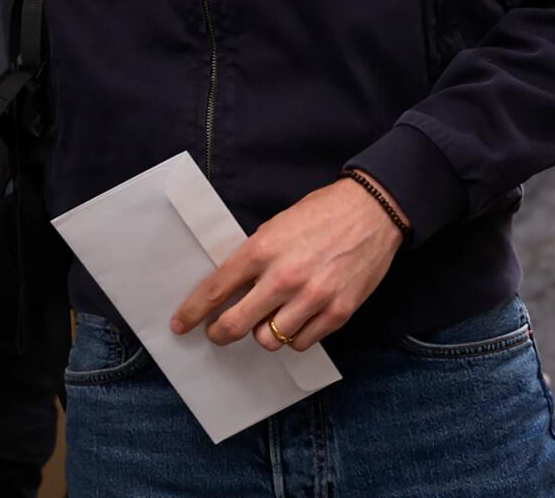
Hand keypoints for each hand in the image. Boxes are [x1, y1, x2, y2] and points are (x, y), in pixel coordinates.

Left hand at [171, 176, 405, 353]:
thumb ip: (254, 258)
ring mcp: (312, 298)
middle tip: (218, 333)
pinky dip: (294, 336)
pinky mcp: (338, 312)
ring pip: (269, 340)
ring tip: (268, 319)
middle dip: (219, 333)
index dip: (193, 312)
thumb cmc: (322, 214)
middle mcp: (284, 277)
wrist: (373, 210)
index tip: (181, 324)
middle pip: (235, 325)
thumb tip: (231, 289)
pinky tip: (297, 320)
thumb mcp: (277, 226)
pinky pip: (302, 343)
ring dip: (263, 333)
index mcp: (263, 250)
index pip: (216, 289)